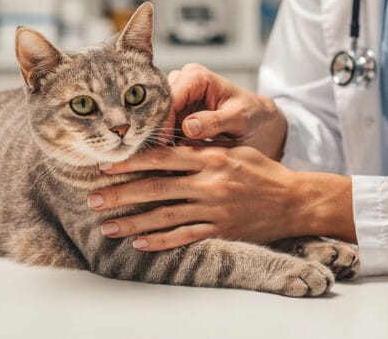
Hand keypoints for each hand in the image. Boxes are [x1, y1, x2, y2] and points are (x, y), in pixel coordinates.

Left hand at [89, 144, 312, 250]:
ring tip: (107, 226)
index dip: (131, 161)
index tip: (106, 165)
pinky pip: (185, 236)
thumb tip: (168, 145)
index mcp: (210, 157)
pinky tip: (139, 242)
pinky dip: (160, 241)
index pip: (163, 157)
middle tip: (93, 198)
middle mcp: (209, 182)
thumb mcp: (234, 149)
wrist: (294, 200)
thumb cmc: (263, 171)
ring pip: (165, 216)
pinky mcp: (221, 229)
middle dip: (120, 194)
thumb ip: (202, 148)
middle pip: (155, 188)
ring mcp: (215, 208)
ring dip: (133, 222)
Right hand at [165, 64, 287, 159]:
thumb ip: (215, 122)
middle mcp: (184, 78)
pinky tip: (171, 149)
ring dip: (162, 132)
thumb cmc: (250, 113)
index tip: (165, 142)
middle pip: (160, 104)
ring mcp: (180, 91)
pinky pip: (164, 120)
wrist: (255, 116)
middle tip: (163, 150)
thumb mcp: (238, 119)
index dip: (165, 120)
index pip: (171, 97)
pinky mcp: (178, 105)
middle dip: (160, 127)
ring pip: (159, 112)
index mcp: (198, 76)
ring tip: (168, 151)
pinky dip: (166, 134)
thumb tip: (188, 127)